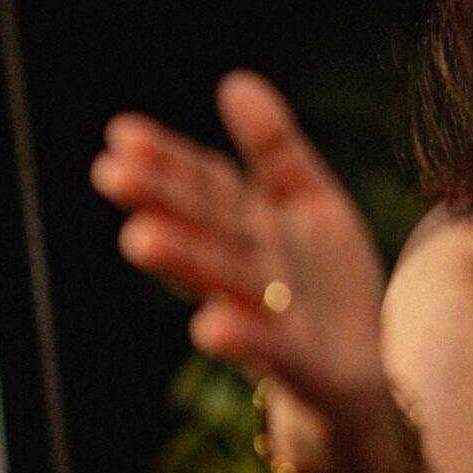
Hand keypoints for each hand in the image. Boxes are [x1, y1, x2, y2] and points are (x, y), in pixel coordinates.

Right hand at [90, 71, 388, 418]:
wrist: (362, 391)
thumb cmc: (325, 298)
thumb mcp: (310, 207)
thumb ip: (274, 150)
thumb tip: (233, 81)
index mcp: (254, 230)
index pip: (205, 188)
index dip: (168, 161)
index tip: (120, 134)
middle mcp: (254, 271)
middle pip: (206, 227)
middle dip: (161, 200)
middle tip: (110, 173)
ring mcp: (275, 319)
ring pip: (225, 282)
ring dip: (184, 261)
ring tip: (141, 238)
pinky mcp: (304, 368)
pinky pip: (271, 353)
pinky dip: (239, 339)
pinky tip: (208, 327)